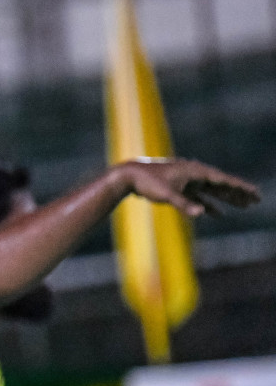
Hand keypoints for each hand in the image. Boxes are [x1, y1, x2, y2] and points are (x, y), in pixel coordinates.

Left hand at [115, 158, 260, 216]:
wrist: (128, 176)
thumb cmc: (147, 183)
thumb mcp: (166, 194)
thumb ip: (184, 204)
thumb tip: (202, 213)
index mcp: (195, 171)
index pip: (223, 180)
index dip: (240, 187)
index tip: (255, 193)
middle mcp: (194, 174)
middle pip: (222, 185)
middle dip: (239, 193)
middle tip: (257, 200)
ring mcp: (187, 181)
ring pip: (212, 191)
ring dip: (228, 199)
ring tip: (245, 206)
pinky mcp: (179, 188)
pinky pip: (199, 198)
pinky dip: (208, 205)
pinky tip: (218, 214)